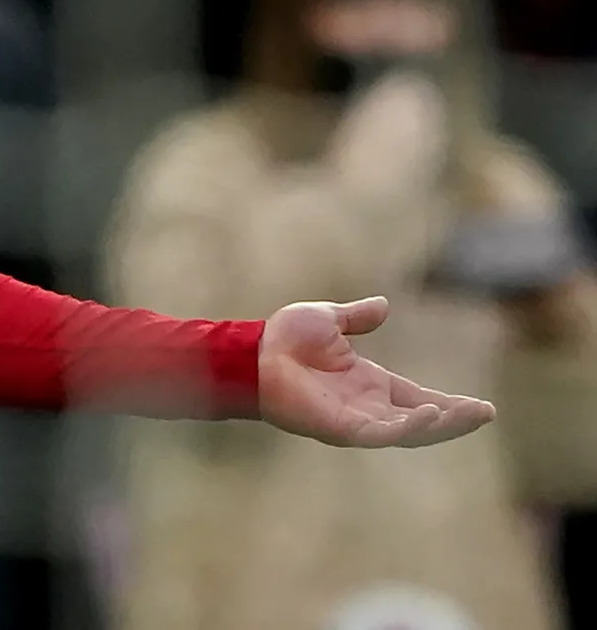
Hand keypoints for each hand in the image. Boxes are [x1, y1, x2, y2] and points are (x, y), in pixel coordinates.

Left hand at [258, 297, 493, 447]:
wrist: (253, 353)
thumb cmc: (283, 339)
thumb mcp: (328, 320)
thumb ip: (357, 317)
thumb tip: (384, 305)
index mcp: (368, 383)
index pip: (417, 398)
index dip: (449, 404)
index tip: (482, 408)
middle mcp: (367, 406)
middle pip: (421, 420)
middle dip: (454, 420)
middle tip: (485, 414)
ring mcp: (355, 420)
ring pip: (407, 432)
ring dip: (438, 426)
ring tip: (467, 416)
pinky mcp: (341, 428)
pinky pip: (381, 433)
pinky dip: (406, 428)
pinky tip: (429, 416)